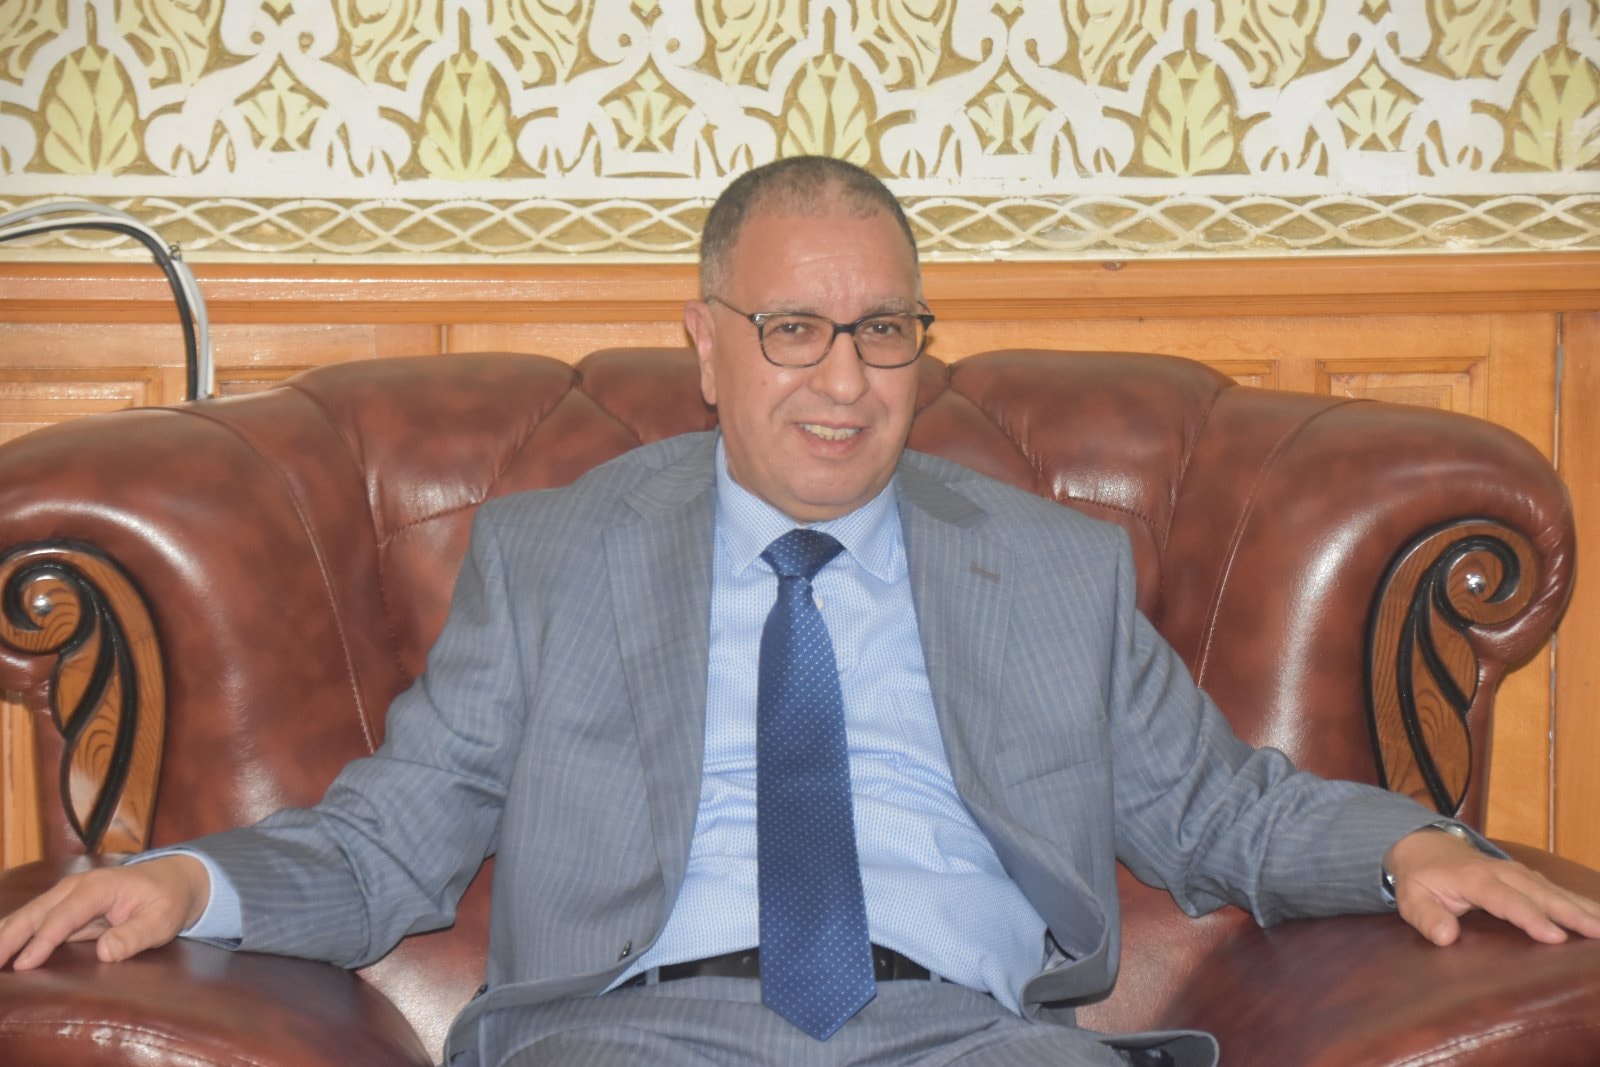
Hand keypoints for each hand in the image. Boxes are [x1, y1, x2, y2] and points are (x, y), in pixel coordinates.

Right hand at [0, 855, 210, 969]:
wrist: (174, 881)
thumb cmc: (168, 901)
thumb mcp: (162, 920)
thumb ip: (135, 936)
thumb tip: (105, 952)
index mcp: (98, 888)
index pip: (63, 917)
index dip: (42, 941)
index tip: (23, 965)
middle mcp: (76, 888)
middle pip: (35, 913)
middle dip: (8, 938)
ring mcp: (67, 896)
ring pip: (27, 915)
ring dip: (4, 935)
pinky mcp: (64, 908)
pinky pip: (34, 921)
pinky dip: (13, 933)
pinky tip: (0, 950)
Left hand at [1385, 828, 1599, 945]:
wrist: (1425, 846)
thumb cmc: (1420, 879)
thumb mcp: (1410, 898)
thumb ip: (1426, 918)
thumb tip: (1445, 937)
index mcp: (1475, 879)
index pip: (1507, 901)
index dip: (1531, 918)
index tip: (1555, 937)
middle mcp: (1503, 873)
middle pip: (1542, 894)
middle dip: (1573, 914)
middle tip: (1599, 932)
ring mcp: (1519, 874)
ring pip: (1556, 891)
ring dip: (1584, 908)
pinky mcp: (1529, 878)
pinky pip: (1557, 890)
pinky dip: (1581, 902)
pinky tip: (1598, 917)